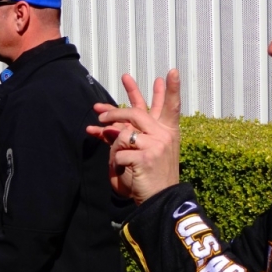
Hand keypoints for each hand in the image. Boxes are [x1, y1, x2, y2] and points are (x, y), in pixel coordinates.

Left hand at [87, 69, 180, 204]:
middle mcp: (165, 136)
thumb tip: (106, 126)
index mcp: (168, 132)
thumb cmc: (151, 176)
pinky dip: (115, 164)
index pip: (171, 106)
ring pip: (123, 134)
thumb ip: (129, 135)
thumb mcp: (144, 151)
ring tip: (109, 150)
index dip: (172, 89)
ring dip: (112, 145)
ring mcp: (156, 145)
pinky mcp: (145, 157)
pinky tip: (121, 171)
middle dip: (113, 112)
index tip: (173, 71)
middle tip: (98, 111)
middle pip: (135, 113)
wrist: (159, 200)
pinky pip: (118, 153)